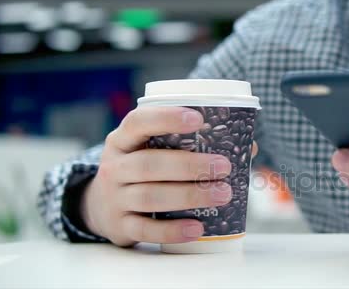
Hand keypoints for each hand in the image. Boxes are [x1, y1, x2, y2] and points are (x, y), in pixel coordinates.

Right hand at [82, 106, 234, 246]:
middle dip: (190, 165)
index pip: (138, 122)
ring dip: (189, 195)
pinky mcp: (119, 226)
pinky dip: (173, 230)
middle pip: (149, 164)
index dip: (166, 118)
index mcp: (123, 140)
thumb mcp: (152, 150)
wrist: (100, 206)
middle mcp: (114, 166)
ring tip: (223, 194)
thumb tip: (249, 146)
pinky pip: (146, 229)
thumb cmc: (141, 169)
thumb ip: (191, 144)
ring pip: (150, 196)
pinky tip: (198, 228)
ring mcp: (114, 198)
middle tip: (224, 167)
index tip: (198, 119)